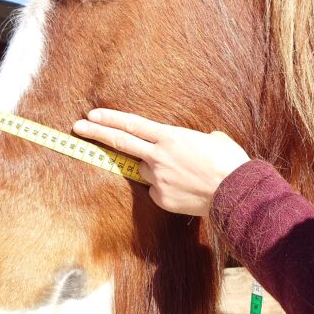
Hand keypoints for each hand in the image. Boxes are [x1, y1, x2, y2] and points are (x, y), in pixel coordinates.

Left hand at [73, 110, 250, 216]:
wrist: (235, 192)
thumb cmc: (229, 162)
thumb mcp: (214, 139)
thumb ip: (195, 140)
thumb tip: (197, 142)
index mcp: (170, 137)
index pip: (132, 125)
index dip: (110, 118)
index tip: (92, 114)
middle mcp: (158, 156)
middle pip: (121, 143)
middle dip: (96, 133)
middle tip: (77, 127)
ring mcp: (158, 179)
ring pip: (146, 171)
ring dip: (156, 169)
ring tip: (185, 173)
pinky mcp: (161, 199)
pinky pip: (157, 190)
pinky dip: (166, 188)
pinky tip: (186, 189)